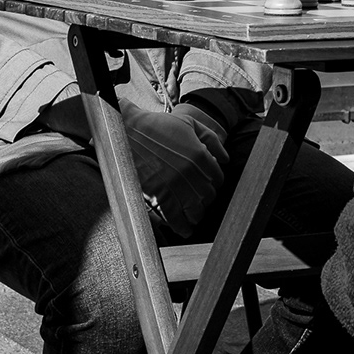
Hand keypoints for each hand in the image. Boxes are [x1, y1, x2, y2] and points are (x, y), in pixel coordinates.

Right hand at [122, 102, 224, 237]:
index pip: (218, 178)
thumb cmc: (157, 126)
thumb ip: (211, 139)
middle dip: (206, 199)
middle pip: (208, 196)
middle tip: (201, 200)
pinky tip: (185, 229)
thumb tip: (225, 158)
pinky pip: (175, 218)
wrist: (128, 132)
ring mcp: (175, 186)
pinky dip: (182, 227)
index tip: (209, 185)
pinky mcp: (159, 196)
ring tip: (194, 216)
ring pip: (195, 210)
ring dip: (197, 215)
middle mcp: (191, 173)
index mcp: (200, 155)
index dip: (215, 183)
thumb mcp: (189, 123)